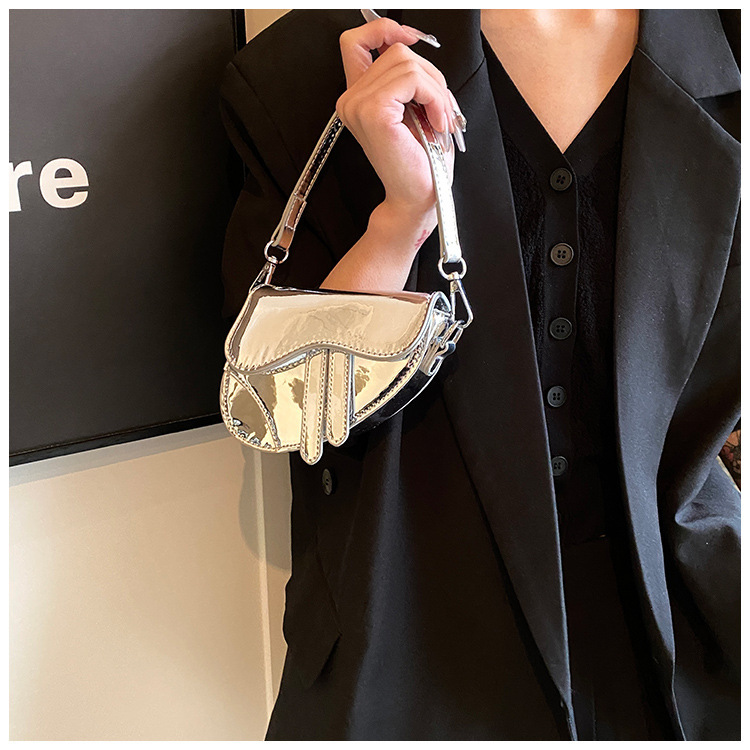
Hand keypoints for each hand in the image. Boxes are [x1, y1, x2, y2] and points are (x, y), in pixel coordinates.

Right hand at [336, 15, 462, 222]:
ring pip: (407, 62)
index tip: (412, 37)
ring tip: (440, 119)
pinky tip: (438, 121)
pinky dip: (435, 96)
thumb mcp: (416, 109)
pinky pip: (412, 79)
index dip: (383, 29)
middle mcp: (351, 100)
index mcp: (358, 98)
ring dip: (436, 89)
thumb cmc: (421, 162)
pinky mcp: (373, 112)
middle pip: (396, 51)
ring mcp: (358, 105)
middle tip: (441, 109)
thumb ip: (409, 79)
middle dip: (430, 75)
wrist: (418, 198)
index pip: (355, 42)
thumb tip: (414, 45)